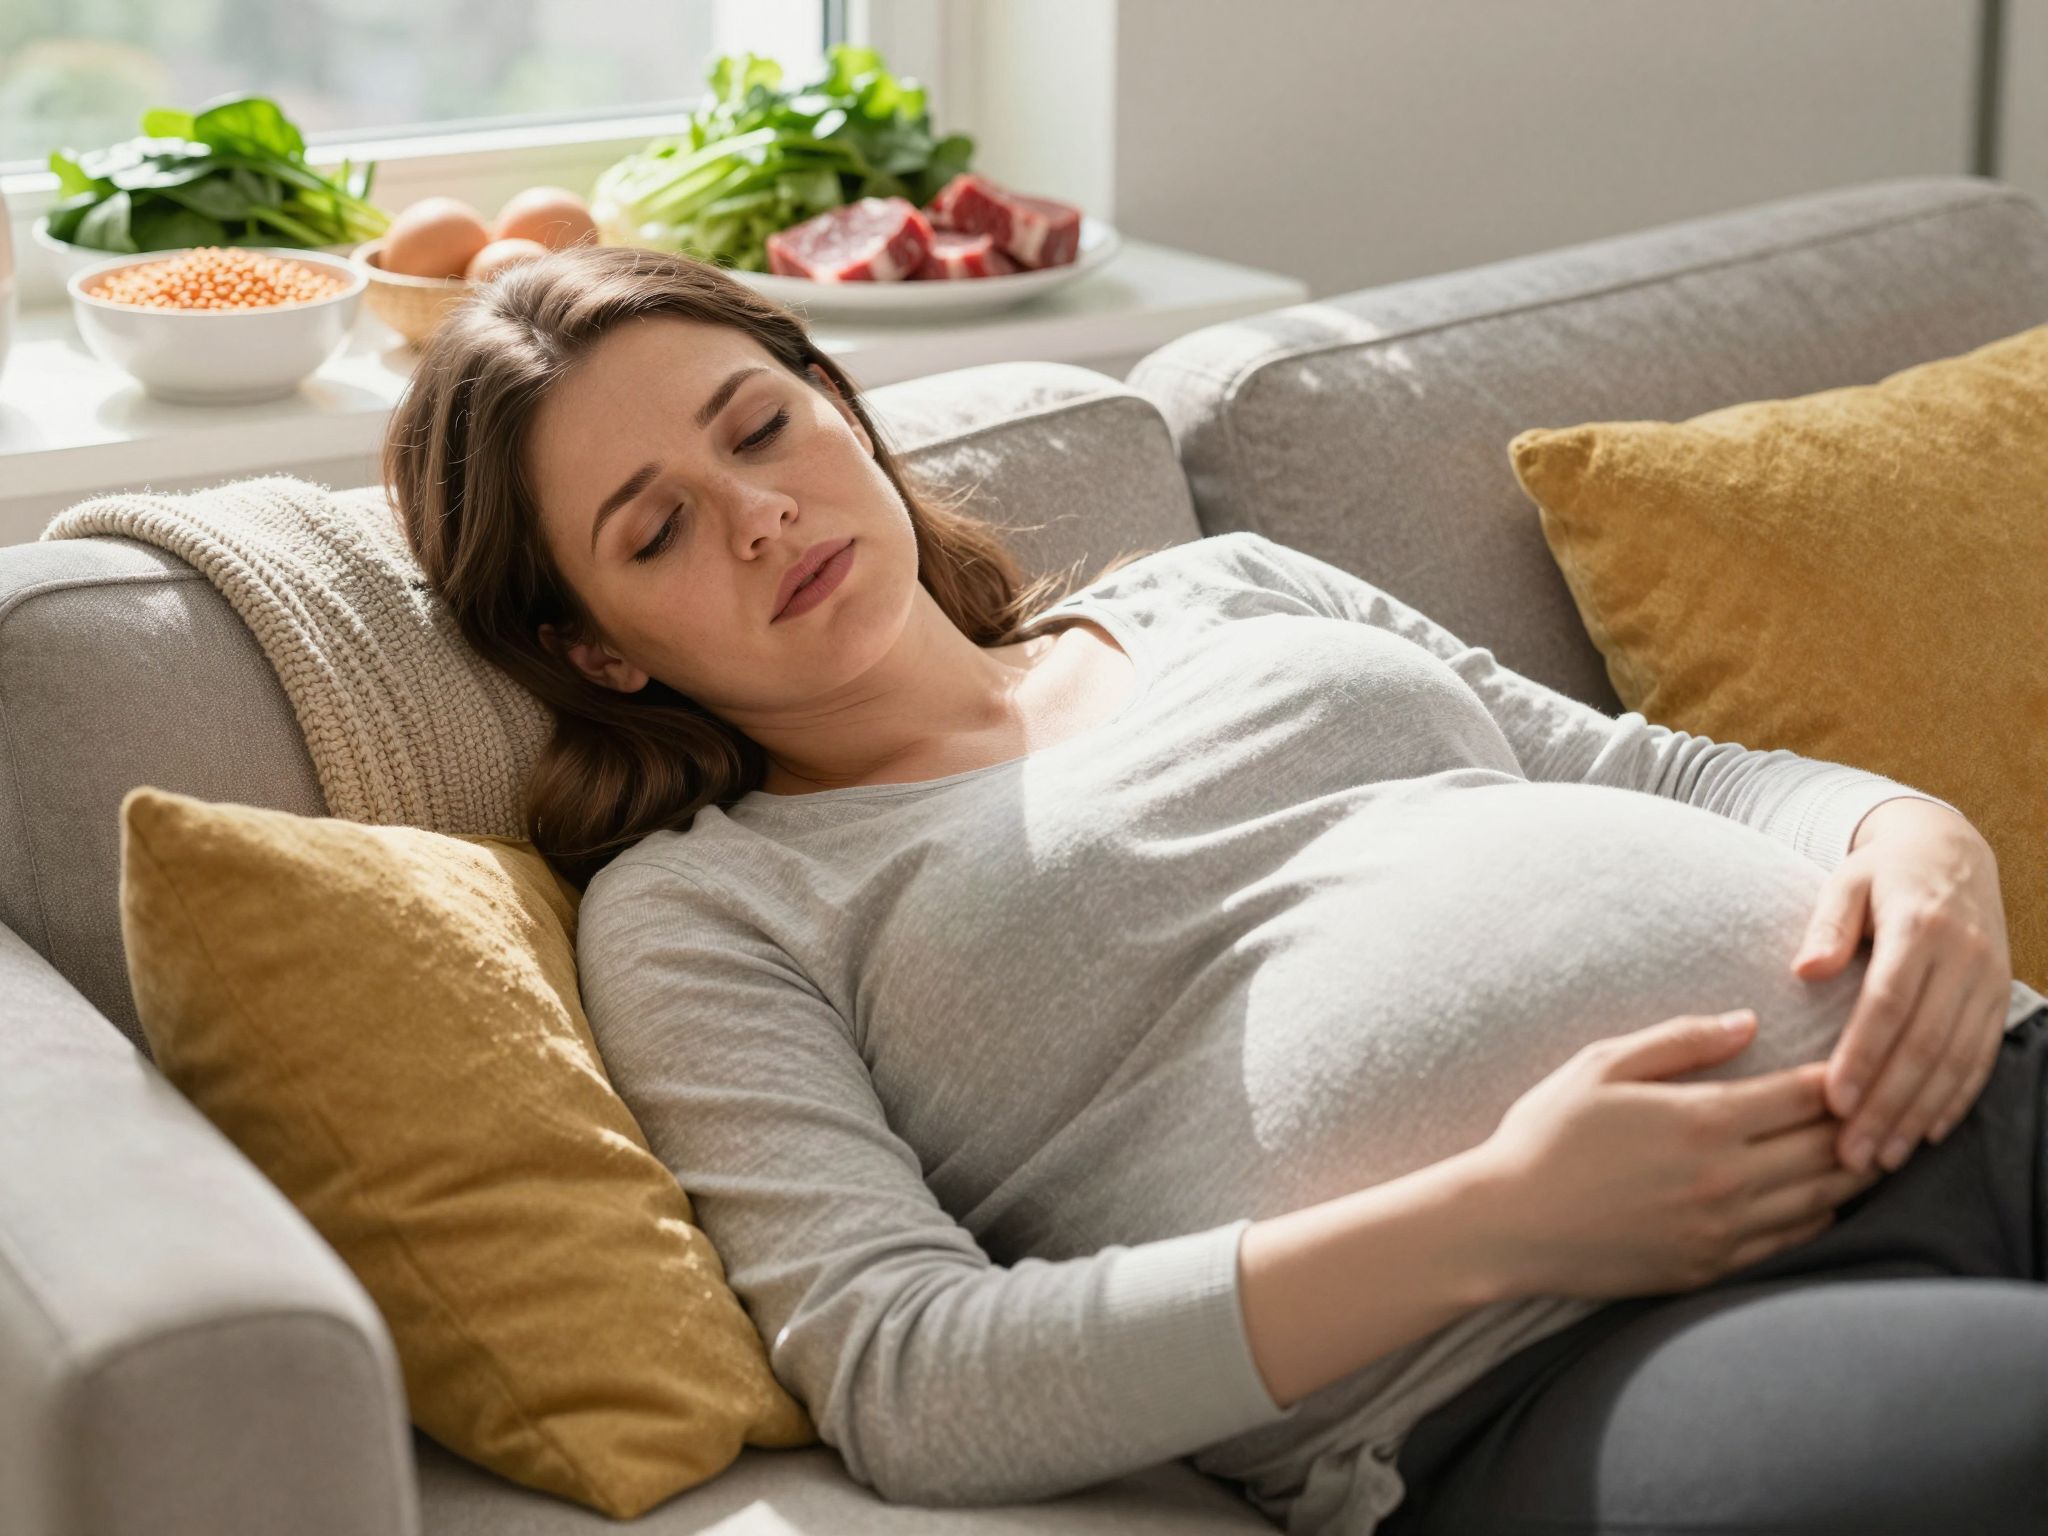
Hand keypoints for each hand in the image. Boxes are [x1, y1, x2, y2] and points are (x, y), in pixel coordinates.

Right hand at [1476, 1010, 1882, 1300]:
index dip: (1840, 1077)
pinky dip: (1820, 1218)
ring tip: (1870, 1151)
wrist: (1507, 1224)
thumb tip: (1748, 1021)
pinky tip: (1823, 1200)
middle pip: (1828, 1149)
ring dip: (1853, 1174)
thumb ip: (1680, 1040)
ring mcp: (1722, 1230)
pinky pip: (1791, 1242)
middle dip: (1860, 1125)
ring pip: (1821, 1200)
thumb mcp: (1600, 1065)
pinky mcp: (1711, 1267)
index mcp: (1702, 1120)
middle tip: (1880, 1106)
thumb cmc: (1545, 1135)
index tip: (1857, 1063)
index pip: (1803, 1095)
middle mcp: (1725, 1178)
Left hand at [1792, 797, 2010, 1175]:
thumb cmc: (1882, 872)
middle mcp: (1963, 957)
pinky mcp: (1998, 997)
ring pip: (1957, 1060)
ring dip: (1920, 1114)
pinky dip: (1956, 1099)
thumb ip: (1828, 925)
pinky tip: (1927, 1132)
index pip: (1889, 1004)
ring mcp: (1987, 980)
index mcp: (1919, 927)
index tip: (1833, 1102)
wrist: (1950, 850)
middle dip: (1888, 1104)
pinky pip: (1981, 1057)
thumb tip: (1805, 970)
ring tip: (1884, 1157)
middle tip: (1851, 1152)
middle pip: (1925, 1044)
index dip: (1863, 1056)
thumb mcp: (1846, 881)